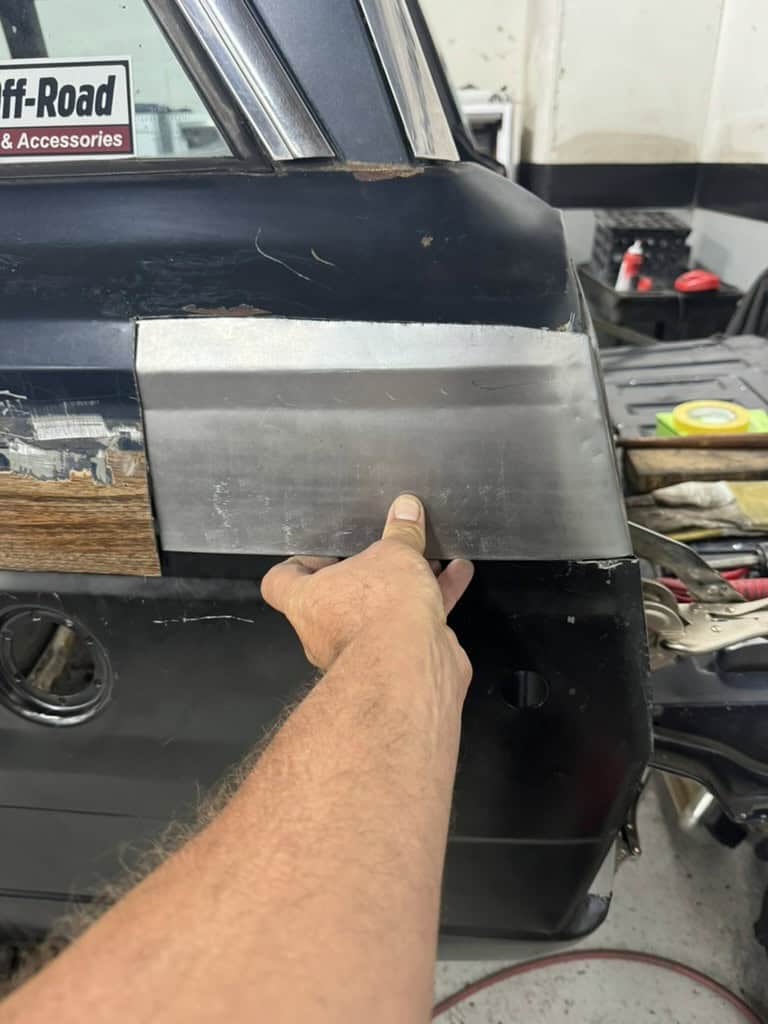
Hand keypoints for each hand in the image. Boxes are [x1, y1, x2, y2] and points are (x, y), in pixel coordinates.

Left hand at [261, 494, 473, 690]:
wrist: (411, 664)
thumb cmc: (381, 612)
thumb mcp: (394, 553)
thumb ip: (401, 532)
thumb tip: (406, 511)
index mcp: (306, 602)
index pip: (280, 583)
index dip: (298, 564)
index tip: (321, 552)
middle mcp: (324, 631)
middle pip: (340, 595)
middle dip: (370, 572)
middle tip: (388, 553)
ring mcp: (359, 650)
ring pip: (381, 610)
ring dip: (406, 586)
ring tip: (430, 561)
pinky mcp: (394, 660)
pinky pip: (410, 623)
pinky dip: (432, 600)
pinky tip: (455, 577)